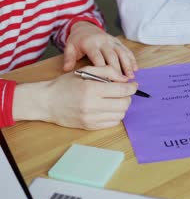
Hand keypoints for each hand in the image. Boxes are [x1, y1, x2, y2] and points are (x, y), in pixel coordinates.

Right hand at [13, 66, 137, 129]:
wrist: (46, 102)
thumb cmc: (66, 85)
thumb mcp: (85, 71)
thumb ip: (107, 71)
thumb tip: (126, 79)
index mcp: (91, 89)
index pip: (122, 90)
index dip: (132, 87)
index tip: (133, 85)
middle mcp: (92, 105)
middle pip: (124, 104)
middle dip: (128, 97)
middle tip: (123, 92)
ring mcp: (91, 118)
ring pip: (120, 115)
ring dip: (122, 106)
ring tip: (114, 100)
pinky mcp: (90, 127)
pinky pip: (112, 123)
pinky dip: (115, 115)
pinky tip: (108, 108)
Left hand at [63, 21, 137, 77]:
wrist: (85, 27)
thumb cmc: (78, 41)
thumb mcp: (70, 47)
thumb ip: (69, 58)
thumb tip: (67, 69)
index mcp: (90, 43)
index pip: (97, 57)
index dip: (103, 69)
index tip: (106, 81)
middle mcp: (103, 41)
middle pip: (112, 56)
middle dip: (118, 69)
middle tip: (122, 81)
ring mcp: (112, 41)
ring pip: (121, 53)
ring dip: (127, 65)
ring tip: (131, 76)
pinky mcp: (118, 42)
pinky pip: (126, 50)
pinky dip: (132, 59)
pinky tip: (135, 68)